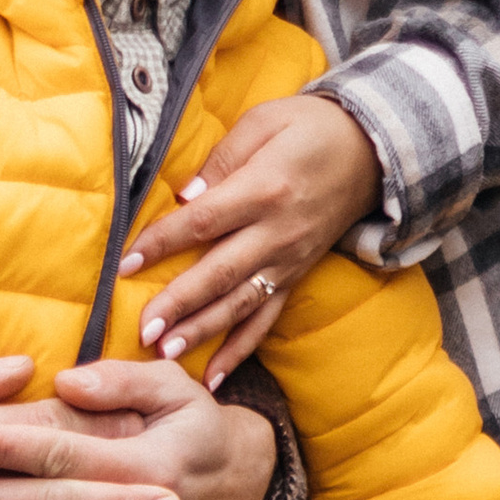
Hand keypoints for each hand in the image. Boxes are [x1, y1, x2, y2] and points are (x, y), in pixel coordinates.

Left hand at [123, 92, 382, 378]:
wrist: (372, 150)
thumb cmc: (309, 128)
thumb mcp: (264, 122)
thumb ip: (222, 160)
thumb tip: (183, 197)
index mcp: (264, 189)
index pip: (204, 221)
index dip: (163, 242)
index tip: (126, 262)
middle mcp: (277, 232)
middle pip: (220, 272)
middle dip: (180, 303)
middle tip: (143, 330)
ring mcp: (289, 260)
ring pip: (240, 304)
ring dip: (203, 331)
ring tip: (166, 354)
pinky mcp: (296, 276)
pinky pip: (266, 319)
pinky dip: (241, 350)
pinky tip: (214, 377)